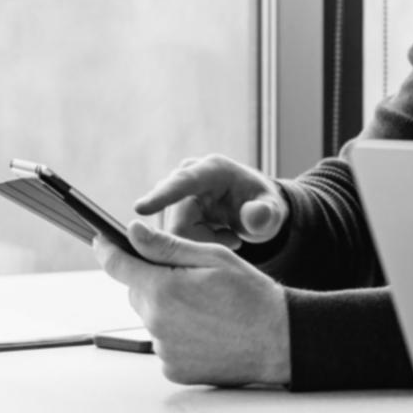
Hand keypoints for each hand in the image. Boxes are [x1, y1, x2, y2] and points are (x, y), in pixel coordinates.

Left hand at [93, 222, 291, 386]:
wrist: (279, 340)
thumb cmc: (251, 295)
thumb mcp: (213, 257)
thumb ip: (167, 246)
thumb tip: (132, 232)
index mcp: (163, 289)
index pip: (119, 265)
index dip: (108, 249)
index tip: (101, 240)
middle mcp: (157, 323)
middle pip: (138, 292)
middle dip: (155, 281)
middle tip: (192, 280)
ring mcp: (164, 350)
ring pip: (152, 319)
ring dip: (168, 309)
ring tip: (207, 309)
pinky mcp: (173, 370)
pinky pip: (165, 344)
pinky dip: (178, 335)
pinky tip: (206, 331)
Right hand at [134, 154, 288, 249]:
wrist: (254, 209)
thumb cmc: (263, 208)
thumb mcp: (272, 213)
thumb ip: (266, 215)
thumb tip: (254, 216)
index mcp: (213, 170)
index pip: (183, 183)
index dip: (162, 196)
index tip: (139, 208)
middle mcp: (188, 175)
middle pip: (175, 220)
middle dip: (203, 239)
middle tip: (234, 239)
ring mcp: (175, 191)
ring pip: (171, 232)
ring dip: (199, 242)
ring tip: (227, 234)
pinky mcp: (169, 207)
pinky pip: (171, 237)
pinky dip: (194, 242)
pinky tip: (214, 235)